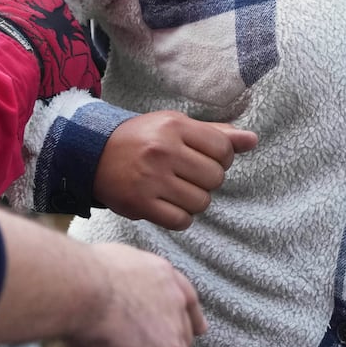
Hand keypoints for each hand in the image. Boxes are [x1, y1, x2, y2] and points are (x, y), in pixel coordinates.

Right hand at [75, 243, 207, 346]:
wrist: (78, 288)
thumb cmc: (77, 279)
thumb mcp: (104, 273)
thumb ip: (117, 288)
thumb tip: (101, 303)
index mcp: (161, 275)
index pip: (185, 301)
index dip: (178, 322)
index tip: (167, 337)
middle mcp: (175, 300)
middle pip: (176, 336)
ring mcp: (176, 331)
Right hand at [95, 112, 259, 229]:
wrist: (92, 154)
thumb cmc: (143, 139)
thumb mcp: (176, 126)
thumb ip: (216, 134)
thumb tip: (253, 140)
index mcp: (174, 126)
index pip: (223, 149)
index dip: (221, 159)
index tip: (205, 160)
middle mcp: (163, 150)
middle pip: (215, 178)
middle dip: (208, 180)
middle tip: (189, 176)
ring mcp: (151, 178)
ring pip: (201, 202)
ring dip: (195, 200)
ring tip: (178, 191)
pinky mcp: (140, 204)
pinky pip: (181, 220)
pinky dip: (181, 217)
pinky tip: (169, 205)